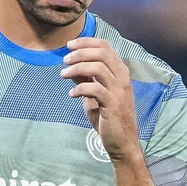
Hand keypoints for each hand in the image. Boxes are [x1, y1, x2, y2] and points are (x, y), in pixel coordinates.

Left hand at [63, 37, 140, 161]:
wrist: (122, 143)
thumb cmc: (109, 119)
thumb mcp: (95, 96)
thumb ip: (86, 80)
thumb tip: (72, 67)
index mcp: (120, 72)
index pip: (105, 47)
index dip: (86, 42)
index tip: (70, 45)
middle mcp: (122, 78)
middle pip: (102, 53)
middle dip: (80, 52)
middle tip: (65, 59)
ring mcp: (119, 91)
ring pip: (98, 67)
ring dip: (77, 68)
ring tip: (64, 74)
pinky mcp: (113, 104)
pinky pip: (95, 89)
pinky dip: (80, 89)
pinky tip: (72, 94)